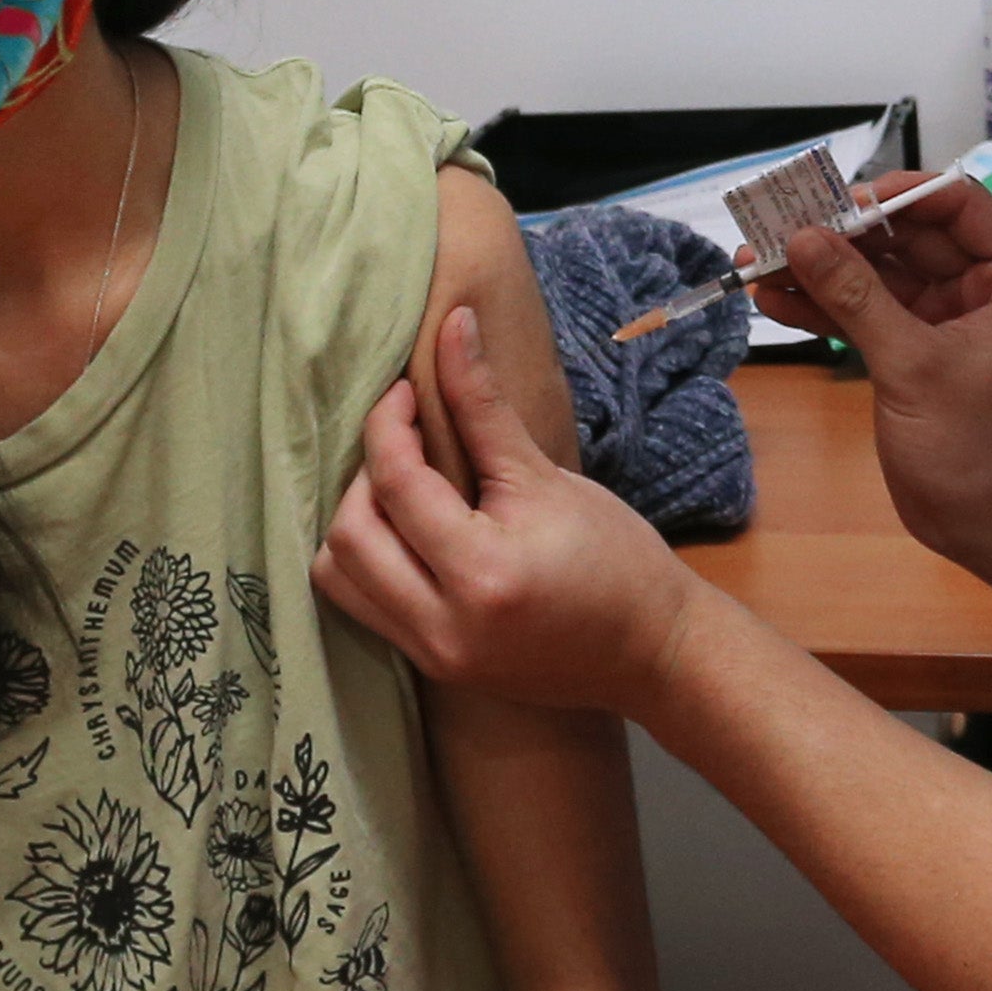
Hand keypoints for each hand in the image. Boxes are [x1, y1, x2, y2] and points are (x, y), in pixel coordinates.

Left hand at [318, 307, 709, 718]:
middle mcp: (445, 626)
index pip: (396, 484)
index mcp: (482, 572)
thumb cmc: (616, 560)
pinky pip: (365, 607)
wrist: (652, 651)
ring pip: (339, 579)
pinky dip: (369, 561)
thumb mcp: (548, 478)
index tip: (403, 394)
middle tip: (405, 443)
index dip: (387, 424)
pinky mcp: (433, 666)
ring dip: (355, 524)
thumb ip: (483, 405)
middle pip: (348, 537)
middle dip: (364, 476)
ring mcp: (434, 655)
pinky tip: (408, 533)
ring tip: (401, 492)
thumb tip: (453, 323)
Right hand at [756, 175, 991, 565]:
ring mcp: (951, 319)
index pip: (956, 204)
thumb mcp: (912, 364)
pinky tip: (774, 300)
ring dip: (822, 269)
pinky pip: (869, 312)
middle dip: (841, 233)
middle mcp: (988, 288)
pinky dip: (826, 307)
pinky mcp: (919, 350)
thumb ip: (855, 296)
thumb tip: (803, 238)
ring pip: (880, 274)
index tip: (836, 199)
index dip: (896, 194)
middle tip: (776, 225)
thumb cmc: (977, 447)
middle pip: (908, 236)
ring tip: (755, 261)